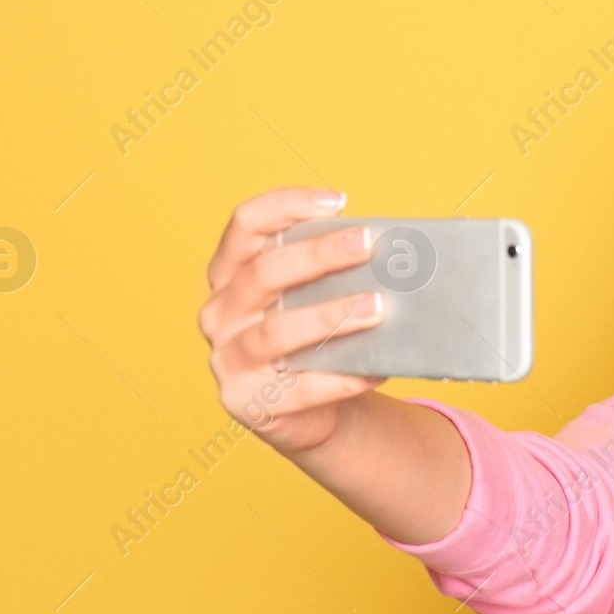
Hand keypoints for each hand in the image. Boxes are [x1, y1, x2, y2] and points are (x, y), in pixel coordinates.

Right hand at [198, 186, 388, 454]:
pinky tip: (374, 369)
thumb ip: (334, 273)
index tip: (337, 201)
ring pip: (276, 332)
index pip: (246, 225)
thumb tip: (393, 254)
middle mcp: (220, 313)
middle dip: (318, 255)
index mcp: (230, 274)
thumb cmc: (316, 340)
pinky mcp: (248, 402)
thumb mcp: (316, 298)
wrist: (309, 412)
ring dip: (330, 316)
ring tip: (378, 308)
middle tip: (366, 244)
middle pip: (264, 273)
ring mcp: (228, 359)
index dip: (286, 205)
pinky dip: (340, 379)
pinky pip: (298, 389)